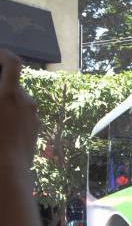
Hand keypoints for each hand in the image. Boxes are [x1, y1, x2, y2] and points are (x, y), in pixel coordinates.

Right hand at [0, 50, 38, 170]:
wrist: (7, 172)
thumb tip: (2, 93)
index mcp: (9, 95)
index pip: (13, 63)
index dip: (4, 53)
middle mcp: (26, 101)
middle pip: (13, 83)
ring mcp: (33, 115)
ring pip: (17, 99)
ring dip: (4, 99)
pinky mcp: (35, 128)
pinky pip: (22, 114)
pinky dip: (11, 113)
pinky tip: (1, 125)